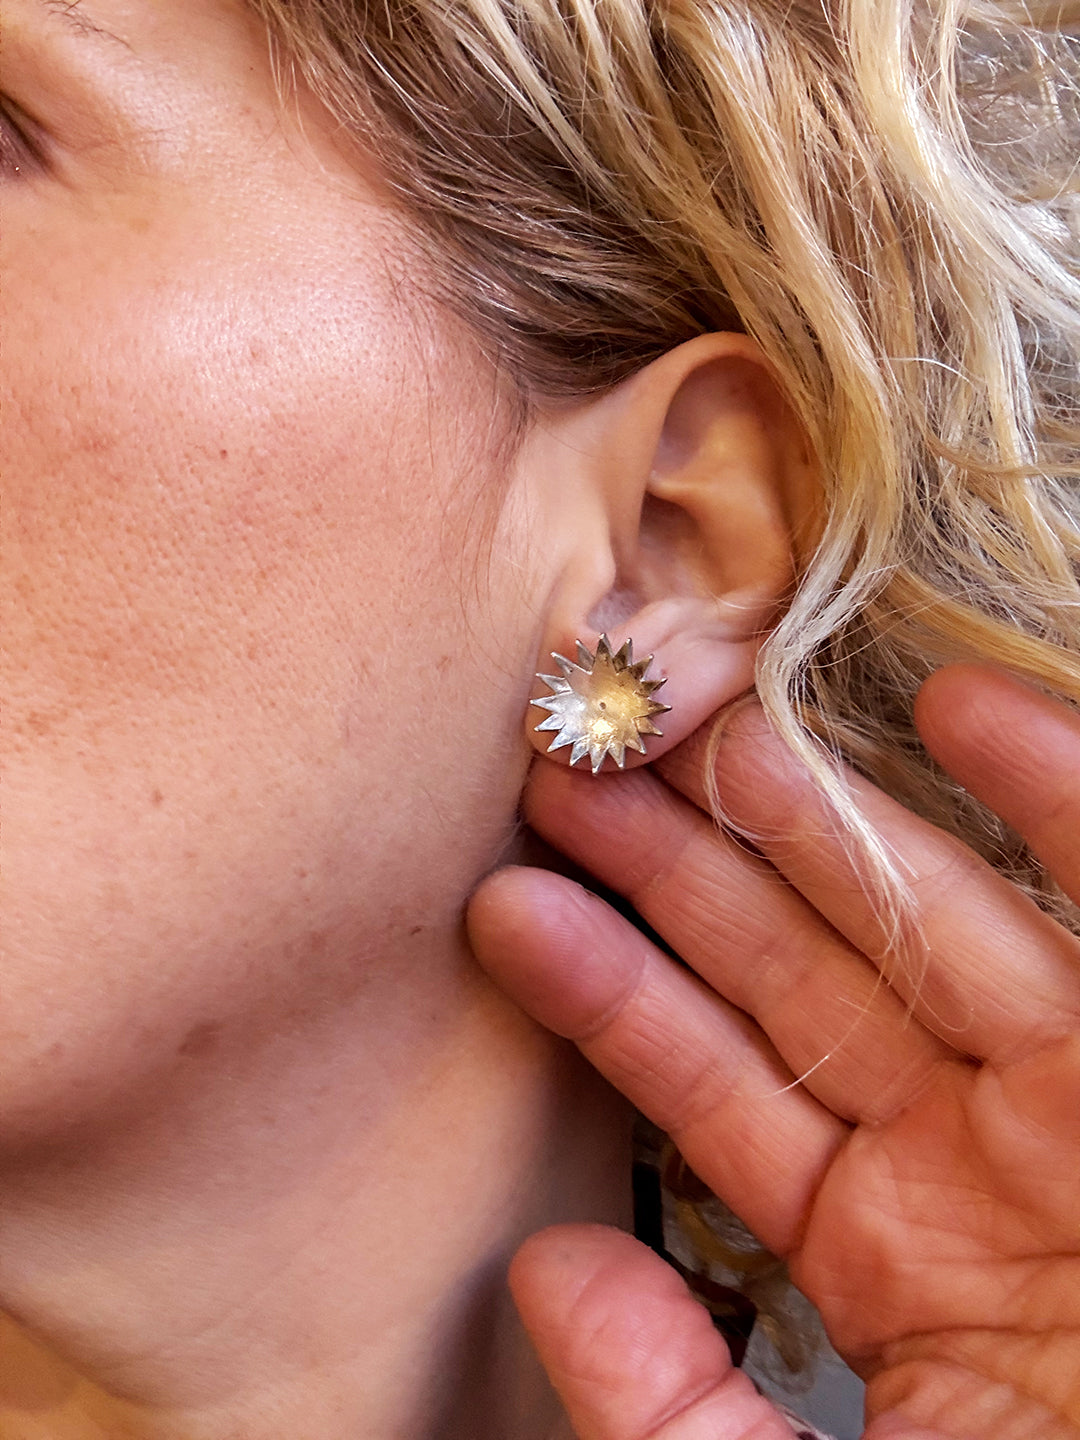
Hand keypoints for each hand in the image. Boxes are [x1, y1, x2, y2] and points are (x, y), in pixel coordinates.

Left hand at [468, 665, 1079, 1438]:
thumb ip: (671, 1413)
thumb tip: (548, 1274)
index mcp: (886, 1249)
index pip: (716, 1089)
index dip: (608, 994)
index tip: (505, 907)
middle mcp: (971, 1154)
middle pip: (799, 976)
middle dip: (682, 869)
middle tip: (574, 768)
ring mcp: (1072, 1097)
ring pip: (925, 921)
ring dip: (821, 815)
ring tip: (701, 722)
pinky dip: (1059, 795)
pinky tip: (958, 705)